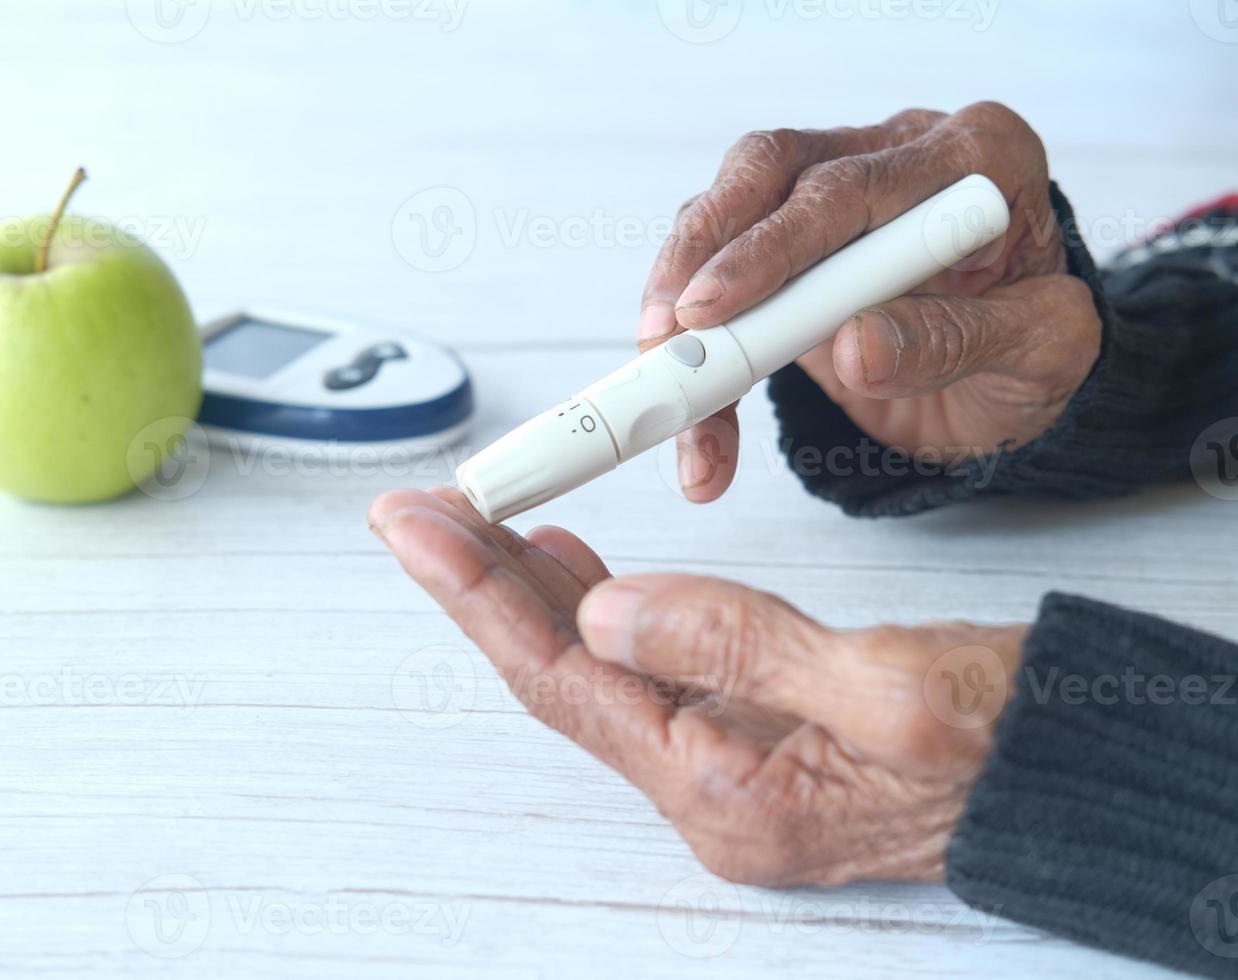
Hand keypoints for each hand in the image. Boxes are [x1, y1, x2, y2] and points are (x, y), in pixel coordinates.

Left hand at [370, 488, 1026, 884]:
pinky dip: (603, 609)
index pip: (564, 676)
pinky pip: (649, 670)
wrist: (1081, 778)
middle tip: (419, 509)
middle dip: (483, 585)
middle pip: (562, 673)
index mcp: (726, 786)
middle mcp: (709, 789)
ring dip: (533, 593)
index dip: (480, 593)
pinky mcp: (754, 740)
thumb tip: (605, 611)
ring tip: (477, 522)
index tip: (417, 522)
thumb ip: (736, 646)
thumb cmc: (1011, 739)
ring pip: (599, 668)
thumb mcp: (885, 683)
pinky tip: (573, 569)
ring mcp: (728, 769)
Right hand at [641, 101, 1100, 500]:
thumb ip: (955, 341)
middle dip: (699, 260)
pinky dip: (694, 357)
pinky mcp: (785, 252)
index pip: (850, 186)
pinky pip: (715, 284)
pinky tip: (696, 425)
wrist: (1020, 380)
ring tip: (667, 402)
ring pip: (723, 221)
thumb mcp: (1038, 353)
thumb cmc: (1042, 352)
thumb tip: (854, 345)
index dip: (772, 245)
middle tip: (664, 339)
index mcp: (973, 160)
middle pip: (766, 175)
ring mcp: (830, 199)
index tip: (716, 308)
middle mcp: (892, 158)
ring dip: (678, 310)